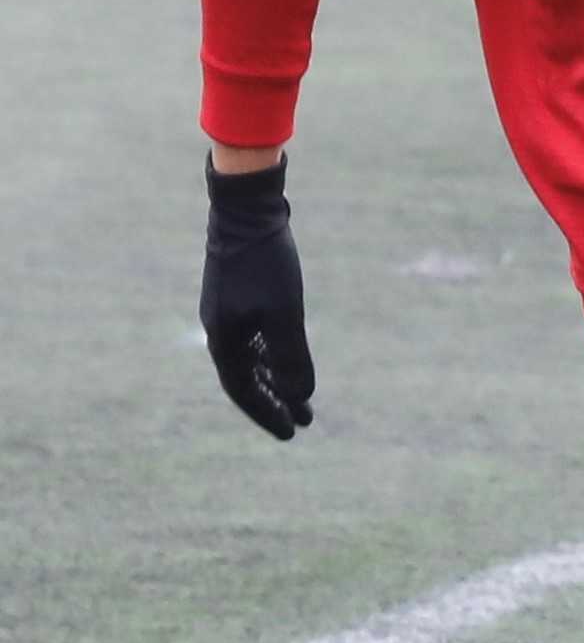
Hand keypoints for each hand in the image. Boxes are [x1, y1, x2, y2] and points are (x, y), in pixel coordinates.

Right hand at [203, 157, 315, 439]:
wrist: (246, 209)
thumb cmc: (265, 261)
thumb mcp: (284, 312)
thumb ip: (291, 355)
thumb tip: (300, 396)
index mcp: (223, 339)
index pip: (244, 391)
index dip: (268, 413)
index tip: (292, 433)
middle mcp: (220, 329)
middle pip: (247, 378)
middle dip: (276, 401)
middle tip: (303, 422)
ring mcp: (227, 312)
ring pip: (251, 357)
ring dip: (276, 378)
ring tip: (303, 397)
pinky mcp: (239, 295)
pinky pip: (253, 338)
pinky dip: (270, 354)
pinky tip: (287, 358)